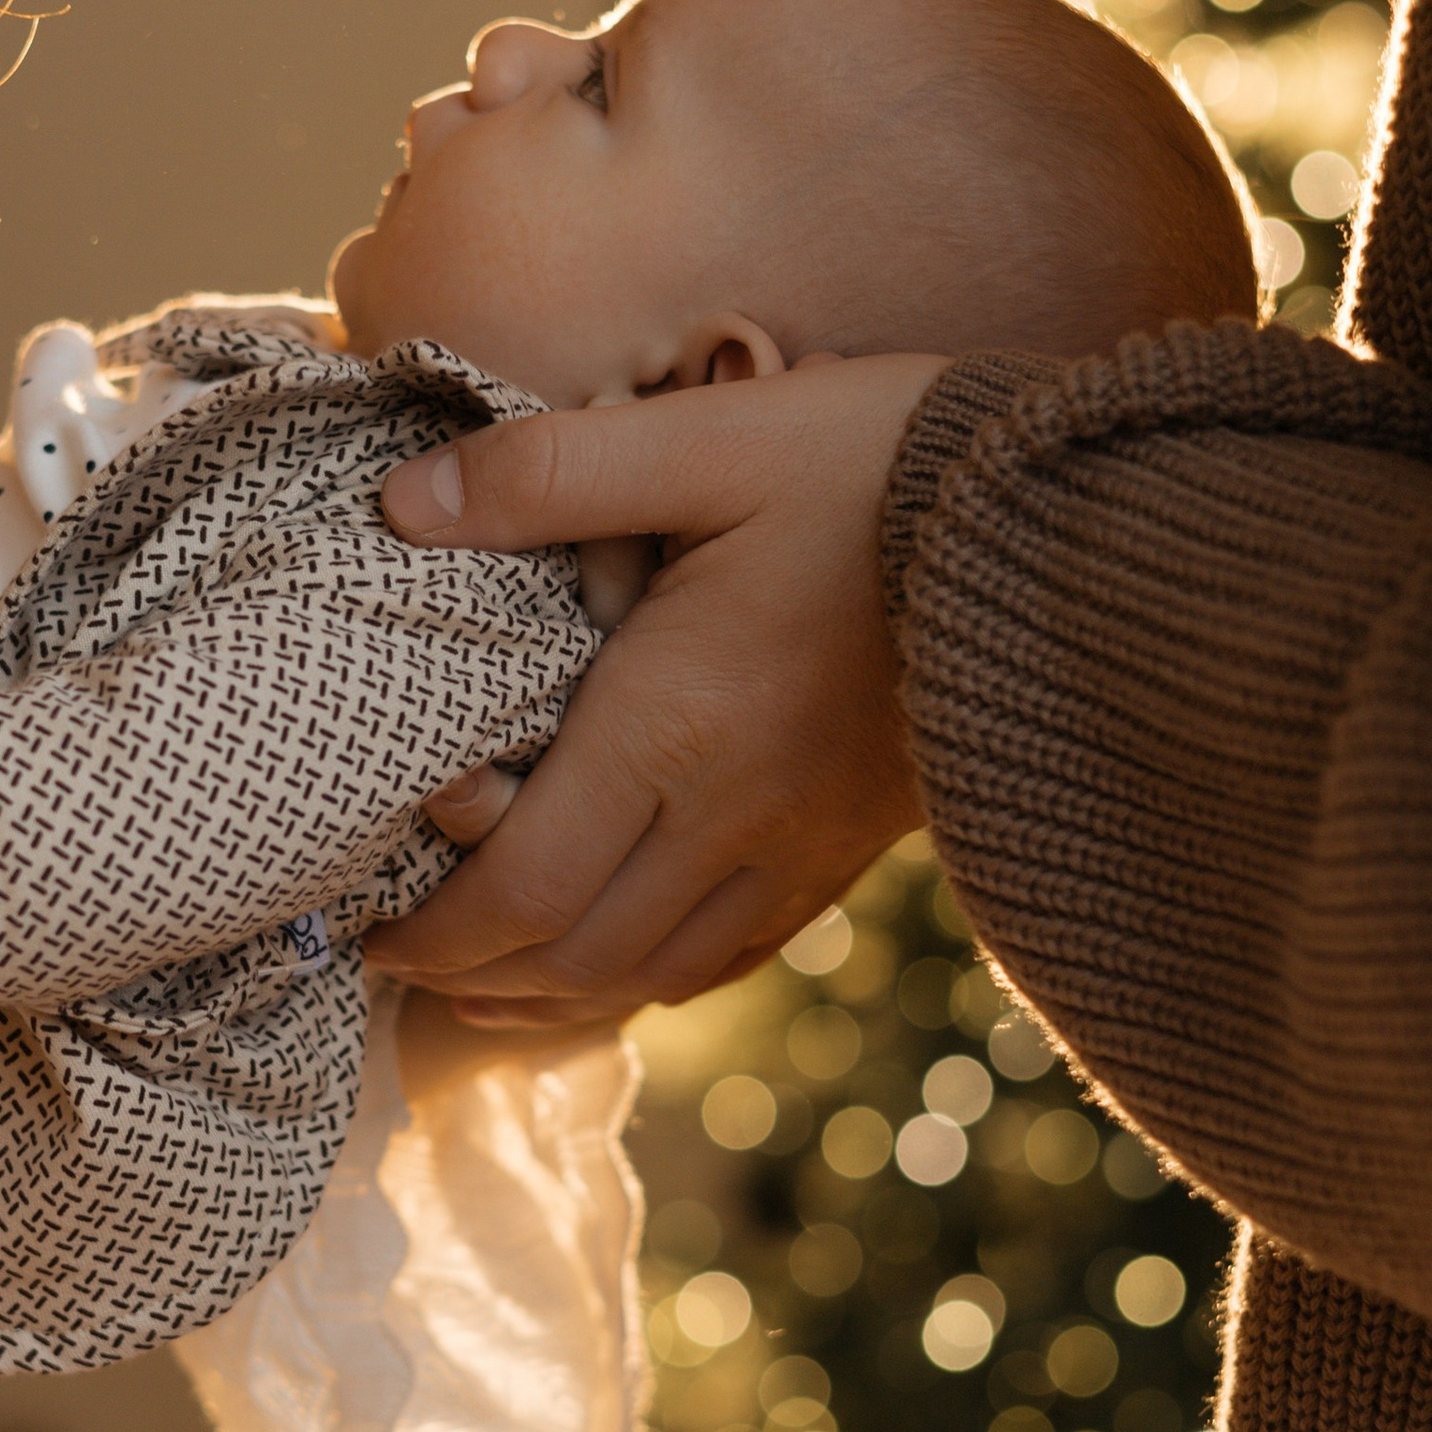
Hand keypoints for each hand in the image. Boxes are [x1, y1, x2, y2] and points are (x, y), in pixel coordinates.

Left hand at [376, 355, 941, 1017]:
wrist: (1058, 519)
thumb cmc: (876, 462)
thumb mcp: (705, 437)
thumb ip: (546, 474)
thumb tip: (403, 504)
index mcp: (675, 728)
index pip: (524, 886)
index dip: (436, 931)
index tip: (373, 925)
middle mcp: (732, 816)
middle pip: (574, 954)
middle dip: (472, 975)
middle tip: (400, 962)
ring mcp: (799, 846)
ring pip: (651, 975)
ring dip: (554, 995)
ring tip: (484, 983)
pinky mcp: (851, 848)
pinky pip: (736, 955)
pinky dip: (653, 980)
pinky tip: (620, 963)